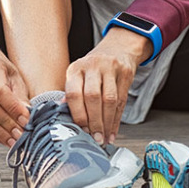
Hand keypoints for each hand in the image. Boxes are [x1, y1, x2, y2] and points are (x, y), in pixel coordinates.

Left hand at [65, 28, 149, 144]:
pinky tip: (113, 132)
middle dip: (94, 122)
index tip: (81, 130)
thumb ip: (72, 94)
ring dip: (106, 123)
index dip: (78, 115)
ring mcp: (110, 68)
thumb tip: (63, 116)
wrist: (117, 49)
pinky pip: (122, 100)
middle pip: (92, 97)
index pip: (73, 93)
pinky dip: (117, 120)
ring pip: (109, 100)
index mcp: (75, 69)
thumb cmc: (94, 69)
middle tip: (95, 138)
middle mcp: (92, 66)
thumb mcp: (78, 76)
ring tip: (103, 138)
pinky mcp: (125, 72)